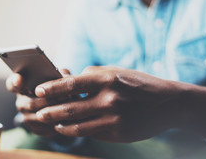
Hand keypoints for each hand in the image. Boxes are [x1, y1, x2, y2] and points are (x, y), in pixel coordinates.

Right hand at [6, 70, 70, 136]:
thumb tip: (64, 75)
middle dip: (49, 99)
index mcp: (22, 87)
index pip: (12, 84)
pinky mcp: (36, 129)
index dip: (14, 82)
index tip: (19, 79)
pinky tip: (70, 116)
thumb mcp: (55, 77)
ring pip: (40, 116)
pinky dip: (59, 121)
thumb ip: (57, 73)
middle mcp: (21, 103)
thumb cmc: (54, 86)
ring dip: (56, 111)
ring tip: (71, 105)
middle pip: (31, 103)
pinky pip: (47, 127)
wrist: (56, 106)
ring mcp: (27, 117)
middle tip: (65, 94)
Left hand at [34, 66, 185, 142]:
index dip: (52, 88)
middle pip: (70, 109)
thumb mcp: (115, 71)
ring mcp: (114, 119)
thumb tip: (68, 80)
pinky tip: (70, 128)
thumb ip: (91, 74)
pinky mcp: (118, 134)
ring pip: (78, 126)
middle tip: (38, 113)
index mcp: (106, 80)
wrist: (168, 103)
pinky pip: (92, 133)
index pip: (71, 84)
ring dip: (61, 125)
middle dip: (49, 111)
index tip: (38, 91)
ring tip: (51, 123)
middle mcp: (108, 100)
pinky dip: (79, 131)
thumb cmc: (138, 83)